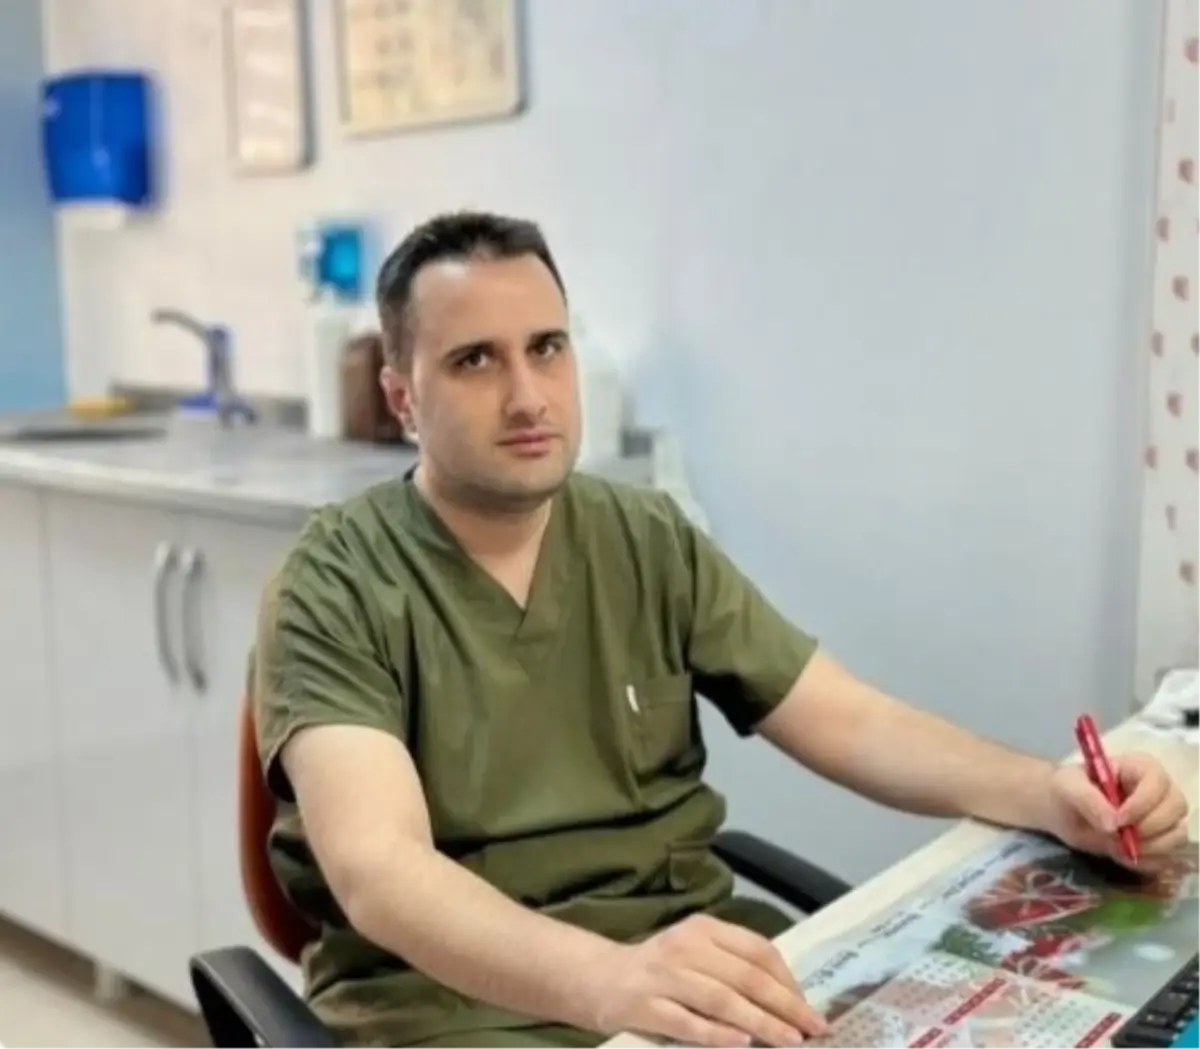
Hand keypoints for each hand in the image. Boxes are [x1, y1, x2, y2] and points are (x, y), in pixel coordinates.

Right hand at [585, 913, 826, 1048]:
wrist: (600, 977)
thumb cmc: (661, 968)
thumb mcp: (696, 953)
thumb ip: (733, 966)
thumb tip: (788, 999)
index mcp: (704, 928)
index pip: (758, 949)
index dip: (788, 980)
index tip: (809, 1008)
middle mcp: (685, 946)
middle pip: (746, 976)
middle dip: (785, 1006)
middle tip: (813, 1029)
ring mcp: (664, 976)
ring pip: (723, 1000)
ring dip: (761, 1023)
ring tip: (790, 1042)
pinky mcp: (646, 1006)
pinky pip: (689, 1023)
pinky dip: (718, 1035)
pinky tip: (743, 1045)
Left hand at [1045, 752, 1188, 868]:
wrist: (1061, 811)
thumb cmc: (1066, 789)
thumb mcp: (1068, 786)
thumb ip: (1088, 799)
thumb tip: (1112, 825)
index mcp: (1139, 767)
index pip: (1158, 783)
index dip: (1142, 804)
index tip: (1118, 820)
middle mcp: (1158, 790)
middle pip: (1176, 808)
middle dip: (1150, 828)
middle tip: (1119, 836)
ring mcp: (1161, 817)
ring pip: (1177, 834)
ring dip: (1151, 847)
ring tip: (1119, 847)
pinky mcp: (1158, 841)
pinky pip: (1168, 856)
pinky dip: (1148, 861)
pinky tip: (1122, 856)